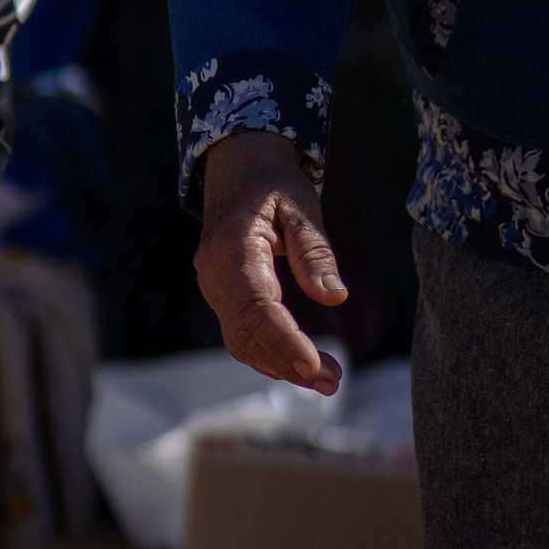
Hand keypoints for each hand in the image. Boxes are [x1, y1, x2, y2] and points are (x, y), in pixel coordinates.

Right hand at [195, 128, 345, 394]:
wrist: (236, 167)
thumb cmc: (273, 183)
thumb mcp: (302, 206)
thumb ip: (316, 252)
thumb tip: (335, 298)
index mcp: (234, 245)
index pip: (256, 306)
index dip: (283, 341)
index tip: (314, 365)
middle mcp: (215, 271)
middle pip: (246, 332)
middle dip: (288, 362)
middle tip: (334, 381)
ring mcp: (213, 285)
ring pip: (240, 340)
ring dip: (281, 365)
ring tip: (328, 380)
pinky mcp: (222, 294)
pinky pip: (240, 333)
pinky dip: (269, 354)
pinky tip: (302, 365)